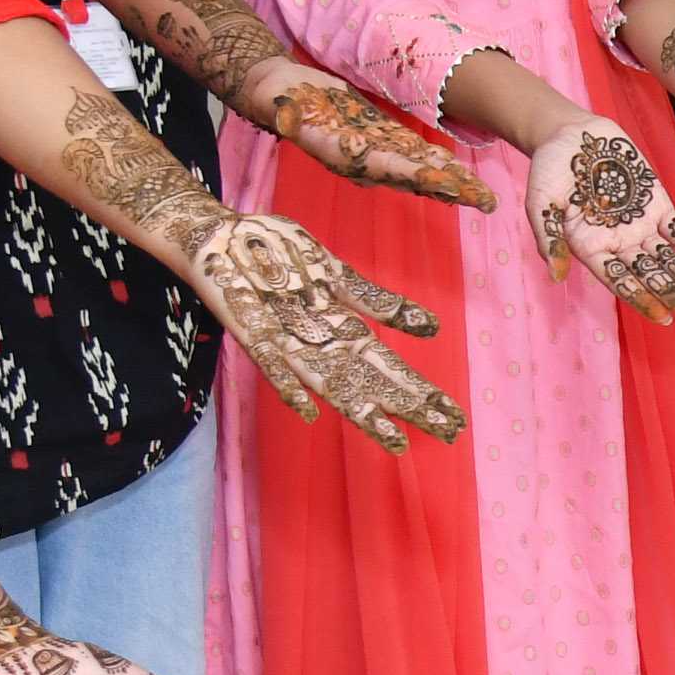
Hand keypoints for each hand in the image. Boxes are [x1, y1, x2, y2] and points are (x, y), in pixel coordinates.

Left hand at [185, 214, 460, 450]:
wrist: (221, 237)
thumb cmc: (281, 256)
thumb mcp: (339, 275)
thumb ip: (379, 303)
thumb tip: (433, 329)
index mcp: (342, 330)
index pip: (390, 369)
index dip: (420, 393)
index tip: (452, 417)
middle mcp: (319, 345)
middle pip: (370, 382)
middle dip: (407, 407)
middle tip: (444, 432)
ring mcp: (287, 343)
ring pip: (331, 385)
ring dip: (361, 411)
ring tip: (394, 437)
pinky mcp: (251, 333)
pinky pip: (270, 365)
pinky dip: (287, 387)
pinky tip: (307, 412)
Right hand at [231, 59, 488, 207]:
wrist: (282, 92)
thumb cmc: (281, 100)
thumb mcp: (285, 107)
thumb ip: (291, 116)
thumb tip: (289, 117)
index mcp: (346, 158)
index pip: (392, 169)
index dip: (423, 177)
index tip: (453, 186)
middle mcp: (365, 163)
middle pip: (416, 178)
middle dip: (451, 190)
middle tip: (487, 202)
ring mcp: (374, 153)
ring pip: (420, 171)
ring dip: (450, 182)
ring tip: (483, 195)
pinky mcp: (380, 139)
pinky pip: (413, 155)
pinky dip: (436, 164)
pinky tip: (457, 170)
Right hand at [530, 117, 674, 318]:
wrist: (570, 135)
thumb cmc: (548, 171)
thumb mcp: (540, 204)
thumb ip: (548, 238)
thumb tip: (556, 276)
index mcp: (590, 248)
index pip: (620, 281)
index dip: (641, 299)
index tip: (662, 317)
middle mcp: (618, 242)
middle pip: (648, 274)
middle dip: (671, 294)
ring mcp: (639, 223)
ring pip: (666, 257)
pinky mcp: (656, 203)